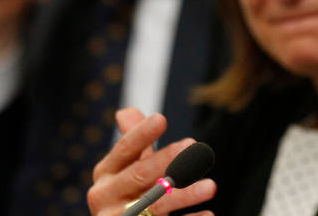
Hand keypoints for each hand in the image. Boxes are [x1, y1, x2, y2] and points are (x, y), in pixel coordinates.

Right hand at [88, 109, 216, 215]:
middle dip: (166, 161)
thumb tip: (126, 111)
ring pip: (155, 205)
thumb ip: (132, 141)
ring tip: (211, 186)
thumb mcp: (126, 167)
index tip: (161, 119)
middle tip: (193, 146)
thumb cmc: (127, 192)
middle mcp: (106, 196)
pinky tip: (209, 213)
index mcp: (106, 173)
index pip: (124, 149)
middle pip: (139, 175)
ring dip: (184, 194)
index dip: (141, 134)